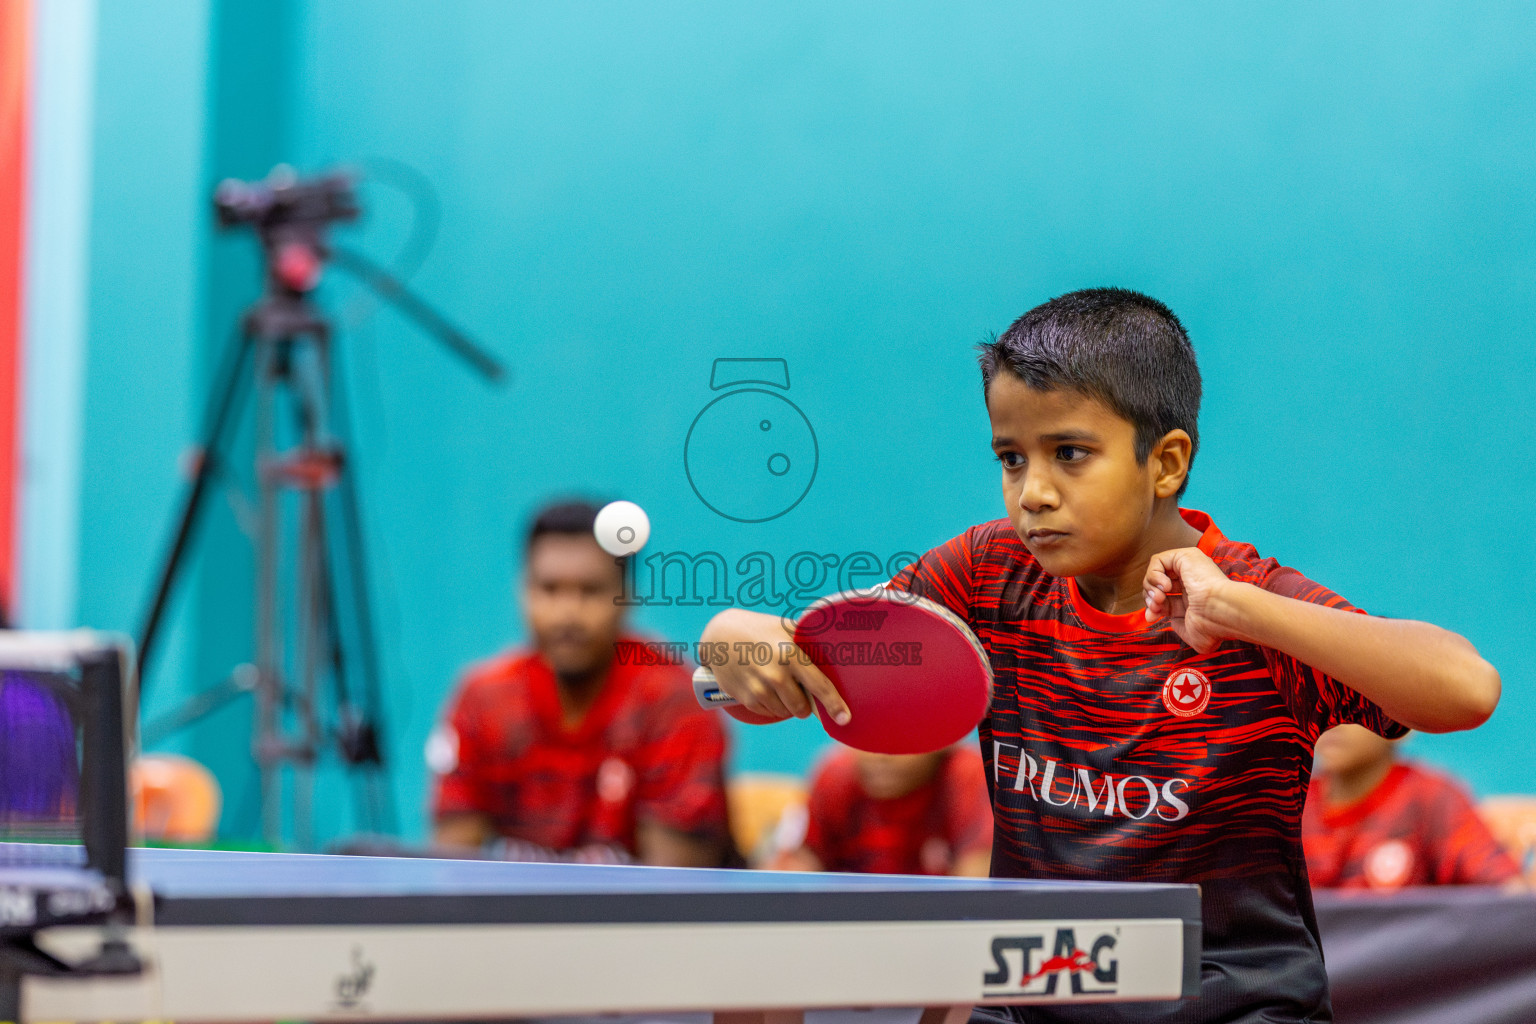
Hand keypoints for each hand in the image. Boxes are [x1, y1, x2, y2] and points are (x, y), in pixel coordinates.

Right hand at [699, 608, 850, 723]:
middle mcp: (776, 674)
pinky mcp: (746, 698)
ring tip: (777, 683)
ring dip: (787, 704)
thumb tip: (840, 647)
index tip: (845, 719)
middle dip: (805, 703)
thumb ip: (809, 640)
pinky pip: (769, 713)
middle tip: (797, 687)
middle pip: (802, 707)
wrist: (720, 636)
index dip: (834, 704)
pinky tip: (764, 687)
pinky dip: (771, 705)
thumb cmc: (761, 630)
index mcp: (791, 654)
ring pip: (785, 711)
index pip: (819, 685)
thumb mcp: (784, 628)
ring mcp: (759, 688)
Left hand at [1143, 547, 1240, 652]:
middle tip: (1155, 606)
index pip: (1165, 600)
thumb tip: (1155, 614)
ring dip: (1151, 587)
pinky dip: (1154, 574)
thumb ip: (1175, 625)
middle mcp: (1192, 580)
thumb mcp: (1190, 632)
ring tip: (1160, 598)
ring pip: (1156, 572)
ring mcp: (1189, 567)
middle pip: (1157, 586)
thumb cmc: (1212, 626)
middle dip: (1150, 598)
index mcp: (1194, 598)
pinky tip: (1165, 587)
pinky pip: (1158, 560)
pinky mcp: (1186, 556)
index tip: (1152, 618)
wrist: (1221, 611)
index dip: (1154, 608)